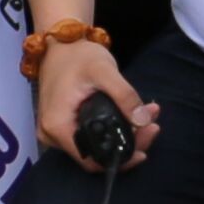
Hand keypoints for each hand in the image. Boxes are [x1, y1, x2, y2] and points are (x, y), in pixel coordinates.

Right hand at [31, 34, 151, 164]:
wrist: (60, 43)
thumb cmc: (77, 55)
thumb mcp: (103, 71)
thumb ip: (125, 95)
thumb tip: (144, 120)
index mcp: (58, 126)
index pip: (92, 160)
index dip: (121, 156)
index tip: (145, 141)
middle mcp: (52, 135)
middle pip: (96, 155)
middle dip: (129, 142)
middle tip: (152, 124)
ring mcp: (57, 132)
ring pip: (96, 147)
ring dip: (125, 135)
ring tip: (147, 115)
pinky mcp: (64, 126)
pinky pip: (92, 137)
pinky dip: (114, 129)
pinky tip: (133, 116)